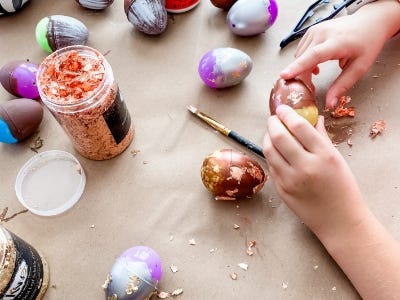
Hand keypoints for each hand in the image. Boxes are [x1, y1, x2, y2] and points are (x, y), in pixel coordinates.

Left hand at [263, 105, 399, 298]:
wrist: (339, 220)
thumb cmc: (343, 188)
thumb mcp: (337, 159)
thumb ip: (322, 137)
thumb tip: (313, 117)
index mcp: (324, 155)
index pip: (299, 127)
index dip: (287, 114)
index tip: (282, 108)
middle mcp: (305, 166)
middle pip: (279, 137)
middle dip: (272, 123)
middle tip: (273, 118)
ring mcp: (290, 180)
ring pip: (269, 151)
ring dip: (267, 137)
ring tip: (271, 133)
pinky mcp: (281, 190)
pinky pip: (271, 166)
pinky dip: (270, 154)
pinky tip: (274, 150)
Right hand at [280, 2, 398, 108]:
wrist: (369, 22)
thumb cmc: (366, 43)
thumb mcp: (360, 67)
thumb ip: (342, 86)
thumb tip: (329, 103)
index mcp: (337, 42)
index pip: (313, 55)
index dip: (298, 66)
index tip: (284, 76)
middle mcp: (323, 33)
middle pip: (303, 59)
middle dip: (301, 76)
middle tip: (309, 89)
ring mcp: (315, 31)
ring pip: (299, 56)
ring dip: (302, 69)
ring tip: (314, 77)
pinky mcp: (311, 31)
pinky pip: (301, 50)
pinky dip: (304, 61)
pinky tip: (314, 66)